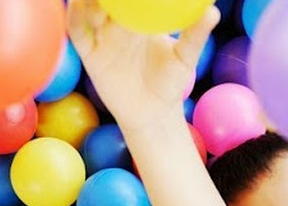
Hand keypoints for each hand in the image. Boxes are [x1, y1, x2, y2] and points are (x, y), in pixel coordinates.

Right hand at [66, 0, 218, 131]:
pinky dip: (75, 17)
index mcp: (141, 16)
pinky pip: (77, 32)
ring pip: (87, 8)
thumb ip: (195, 34)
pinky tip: (79, 8)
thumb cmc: (170, 82)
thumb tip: (213, 12)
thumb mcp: (185, 58)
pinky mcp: (90, 54)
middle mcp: (118, 22)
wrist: (152, 113)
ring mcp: (102, 36)